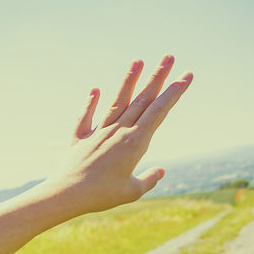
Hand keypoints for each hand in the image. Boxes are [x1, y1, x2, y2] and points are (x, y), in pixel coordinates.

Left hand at [47, 55, 192, 216]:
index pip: (159, 111)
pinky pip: (85, 118)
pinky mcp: (79, 139)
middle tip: (169, 57)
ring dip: (128, 81)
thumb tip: (159, 171)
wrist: (67, 195)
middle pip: (141, 100)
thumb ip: (148, 179)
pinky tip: (95, 91)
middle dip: (157, 77)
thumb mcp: (132, 191)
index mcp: (135, 142)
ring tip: (138, 62)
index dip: (174, 92)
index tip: (186, 75)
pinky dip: (90, 104)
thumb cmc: (102, 195)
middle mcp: (118, 132)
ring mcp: (98, 133)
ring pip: (117, 102)